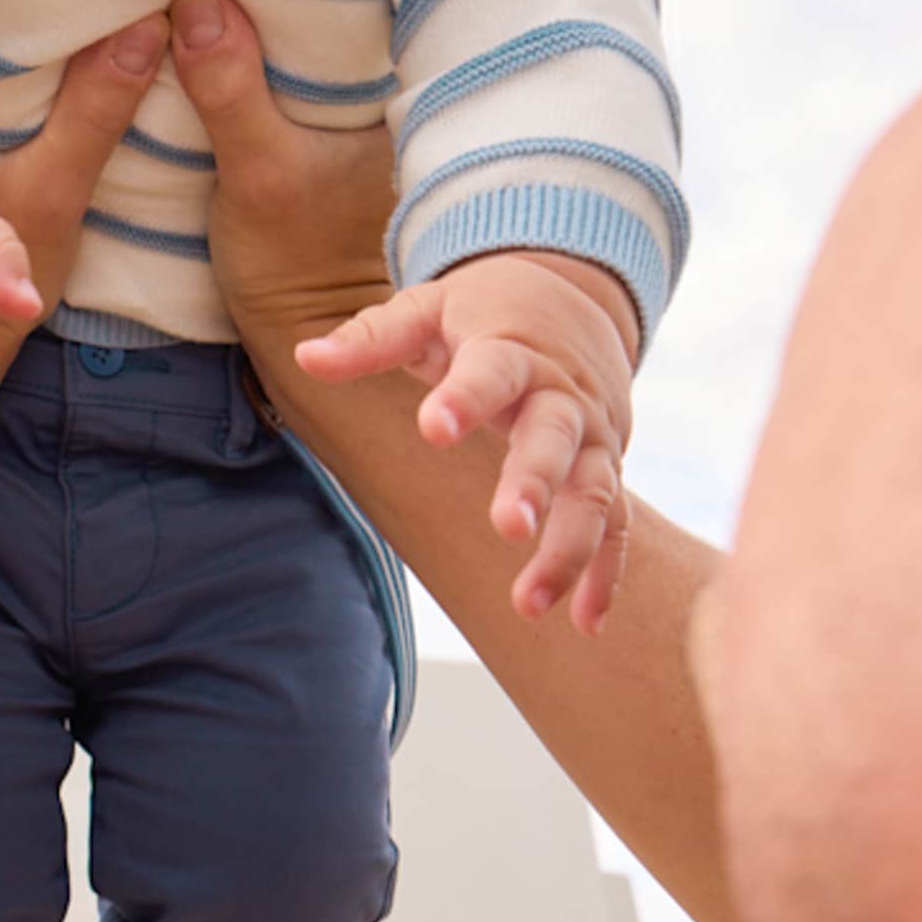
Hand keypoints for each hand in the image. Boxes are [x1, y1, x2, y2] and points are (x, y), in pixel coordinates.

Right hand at [165, 0, 396, 340]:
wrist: (309, 328)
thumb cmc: (297, 263)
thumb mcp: (258, 175)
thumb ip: (231, 91)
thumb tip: (199, 0)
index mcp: (407, 85)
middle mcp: (403, 79)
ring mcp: (372, 96)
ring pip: (332, 15)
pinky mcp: (338, 112)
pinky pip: (311, 48)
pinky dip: (276, 25)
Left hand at [296, 252, 635, 631]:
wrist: (569, 298)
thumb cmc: (481, 312)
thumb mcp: (425, 311)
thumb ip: (370, 339)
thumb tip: (306, 357)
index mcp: (509, 349)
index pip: (489, 372)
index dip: (464, 400)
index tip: (433, 428)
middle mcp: (560, 395)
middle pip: (554, 437)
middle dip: (534, 481)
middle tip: (507, 526)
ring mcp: (591, 436)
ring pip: (592, 492)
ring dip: (568, 549)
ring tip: (528, 605)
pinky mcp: (605, 469)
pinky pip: (615, 523)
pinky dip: (605, 574)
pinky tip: (586, 623)